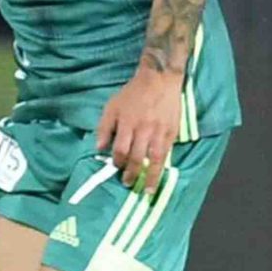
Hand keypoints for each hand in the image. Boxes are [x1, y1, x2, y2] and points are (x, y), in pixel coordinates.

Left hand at [94, 64, 183, 191]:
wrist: (159, 79)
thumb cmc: (133, 93)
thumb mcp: (112, 106)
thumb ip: (104, 128)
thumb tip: (99, 148)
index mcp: (127, 123)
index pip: (120, 149)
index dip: (117, 161)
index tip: (115, 168)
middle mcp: (144, 129)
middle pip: (136, 157)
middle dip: (131, 173)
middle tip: (127, 183)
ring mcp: (160, 132)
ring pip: (154, 159)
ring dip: (149, 177)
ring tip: (147, 190)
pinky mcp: (172, 132)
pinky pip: (167, 153)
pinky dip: (162, 166)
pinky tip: (159, 175)